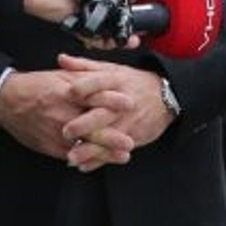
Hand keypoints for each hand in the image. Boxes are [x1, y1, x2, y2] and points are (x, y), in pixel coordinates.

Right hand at [0, 70, 134, 161]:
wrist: (7, 101)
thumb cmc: (37, 85)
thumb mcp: (60, 76)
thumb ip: (84, 78)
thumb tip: (109, 79)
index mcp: (66, 92)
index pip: (92, 95)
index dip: (112, 100)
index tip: (130, 103)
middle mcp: (61, 113)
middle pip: (90, 126)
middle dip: (111, 136)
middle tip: (130, 142)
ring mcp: (54, 132)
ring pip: (83, 145)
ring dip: (104, 153)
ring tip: (122, 156)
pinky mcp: (48, 145)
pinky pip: (70, 155)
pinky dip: (86, 159)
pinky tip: (99, 162)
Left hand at [58, 54, 175, 171]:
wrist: (165, 97)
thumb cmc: (132, 82)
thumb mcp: (111, 69)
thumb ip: (84, 66)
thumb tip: (60, 59)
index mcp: (115, 81)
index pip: (99, 82)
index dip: (84, 87)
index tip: (67, 92)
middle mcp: (121, 102)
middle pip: (103, 113)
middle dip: (85, 124)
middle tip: (66, 131)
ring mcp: (128, 121)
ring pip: (108, 137)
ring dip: (90, 149)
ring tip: (72, 157)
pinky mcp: (133, 137)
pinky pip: (115, 151)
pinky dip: (100, 161)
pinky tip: (84, 166)